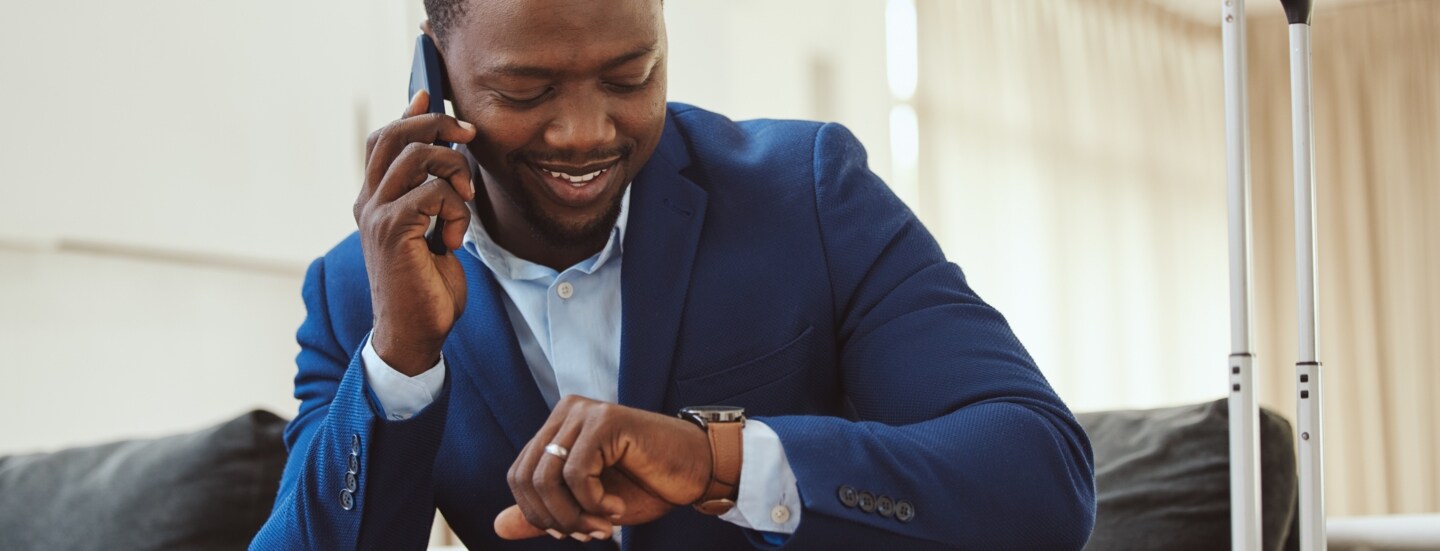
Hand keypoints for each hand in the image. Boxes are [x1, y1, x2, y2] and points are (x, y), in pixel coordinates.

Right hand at [355, 90, 478, 375]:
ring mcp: (376, 215)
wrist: (415, 332)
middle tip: (469, 138)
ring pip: (418, 158)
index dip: (409, 115)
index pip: (382, 140)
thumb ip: (432, 194)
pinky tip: (454, 237)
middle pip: (395, 136)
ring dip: (454, 172)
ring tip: (465, 202)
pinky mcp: (393, 230)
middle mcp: (368, 202)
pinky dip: (455, 210)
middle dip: (437, 127)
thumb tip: (446, 154)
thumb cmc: (427, 285)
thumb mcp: (432, 231)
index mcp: (374, 200)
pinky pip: (433, 192)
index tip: (432, 99)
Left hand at [493, 396, 714, 541]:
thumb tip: (498, 527)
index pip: (518, 476)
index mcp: (557, 428)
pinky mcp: (605, 420)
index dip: (537, 514)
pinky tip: (617, 507)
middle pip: (526, 478)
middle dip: (554, 519)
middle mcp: (565, 412)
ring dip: (574, 515)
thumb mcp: (587, 507)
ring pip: (547, 477)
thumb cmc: (646, 485)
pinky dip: (594, 502)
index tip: (571, 532)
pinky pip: (577, 473)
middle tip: (589, 534)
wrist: (696, 472)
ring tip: (603, 526)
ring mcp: (584, 412)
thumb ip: (547, 513)